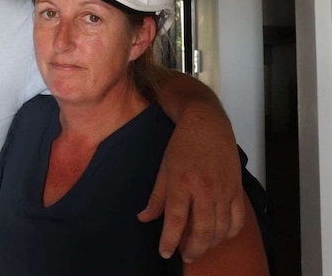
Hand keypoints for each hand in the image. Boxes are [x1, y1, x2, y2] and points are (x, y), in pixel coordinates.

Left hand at [137, 108, 244, 262]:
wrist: (207, 124)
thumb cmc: (182, 144)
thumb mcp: (163, 168)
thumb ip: (156, 196)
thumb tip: (144, 217)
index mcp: (182, 182)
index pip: (175, 219)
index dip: (169, 240)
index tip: (165, 252)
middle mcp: (205, 189)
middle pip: (201, 229)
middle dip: (192, 249)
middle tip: (185, 257)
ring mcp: (224, 190)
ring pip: (220, 228)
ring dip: (209, 243)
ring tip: (199, 248)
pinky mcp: (237, 189)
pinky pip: (237, 219)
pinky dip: (229, 232)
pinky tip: (219, 236)